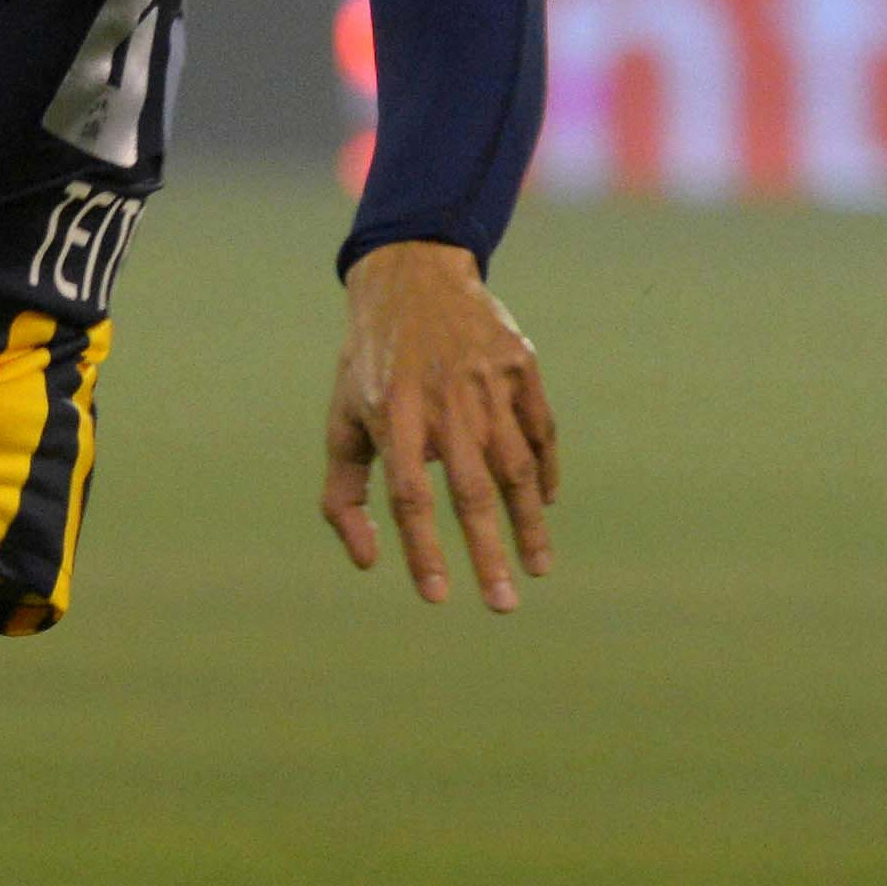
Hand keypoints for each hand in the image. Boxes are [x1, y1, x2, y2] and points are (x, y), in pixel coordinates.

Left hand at [322, 241, 559, 611]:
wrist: (412, 279)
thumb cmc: (369, 367)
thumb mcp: (340, 421)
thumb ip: (343, 495)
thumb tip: (367, 562)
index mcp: (391, 417)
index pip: (408, 498)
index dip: (422, 549)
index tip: (436, 597)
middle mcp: (442, 402)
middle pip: (470, 491)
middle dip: (488, 553)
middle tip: (502, 606)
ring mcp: (487, 382)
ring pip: (516, 466)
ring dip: (528, 524)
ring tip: (536, 569)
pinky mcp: (521, 366)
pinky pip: (542, 430)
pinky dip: (546, 470)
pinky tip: (543, 506)